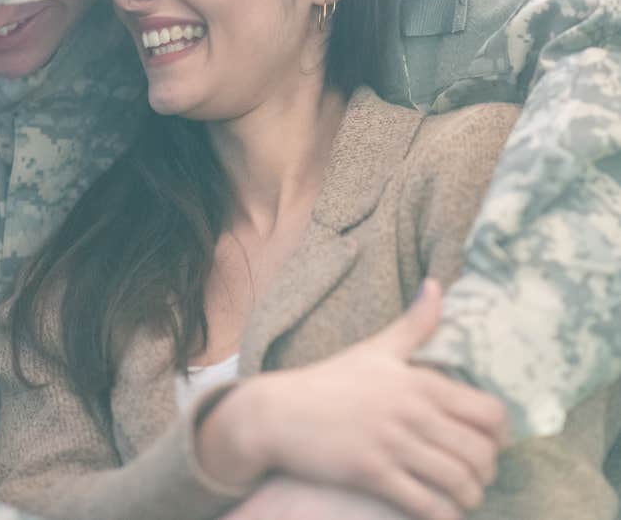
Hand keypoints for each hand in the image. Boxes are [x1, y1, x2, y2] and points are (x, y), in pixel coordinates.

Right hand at [198, 280, 507, 519]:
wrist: (279, 413)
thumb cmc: (330, 382)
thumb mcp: (375, 349)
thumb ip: (414, 323)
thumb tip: (438, 284)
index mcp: (418, 381)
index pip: (489, 412)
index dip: (502, 433)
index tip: (491, 441)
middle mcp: (411, 412)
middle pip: (481, 453)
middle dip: (487, 470)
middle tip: (475, 472)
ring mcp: (393, 444)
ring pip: (460, 482)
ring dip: (469, 496)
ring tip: (461, 494)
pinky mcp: (373, 474)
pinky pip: (428, 506)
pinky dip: (444, 514)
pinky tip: (440, 511)